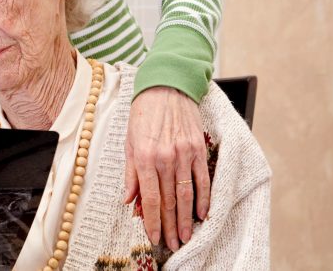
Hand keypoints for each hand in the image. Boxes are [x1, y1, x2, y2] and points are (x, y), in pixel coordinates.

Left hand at [123, 86, 209, 251]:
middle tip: (173, 245)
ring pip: (187, 194)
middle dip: (171, 226)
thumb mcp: (129, 140)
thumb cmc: (144, 113)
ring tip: (187, 237)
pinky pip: (203, 179)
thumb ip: (130, 172)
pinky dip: (204, 198)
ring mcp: (184, 154)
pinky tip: (203, 213)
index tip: (154, 237)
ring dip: (187, 219)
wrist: (167, 87)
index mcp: (144, 157)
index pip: (149, 198)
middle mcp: (165, 158)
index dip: (152, 221)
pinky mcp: (198, 149)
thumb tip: (129, 199)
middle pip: (169, 201)